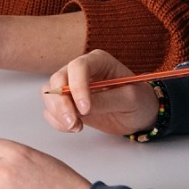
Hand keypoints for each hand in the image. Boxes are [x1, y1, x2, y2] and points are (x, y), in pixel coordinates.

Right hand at [42, 51, 158, 136]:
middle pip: (57, 79)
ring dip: (58, 113)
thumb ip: (106, 100)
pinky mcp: (67, 103)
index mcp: (98, 61)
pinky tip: (74, 127)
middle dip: (61, 103)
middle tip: (73, 122)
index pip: (79, 66)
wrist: (138, 115)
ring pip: (49, 94)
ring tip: (77, 127)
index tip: (85, 109)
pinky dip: (57, 121)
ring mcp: (71, 86)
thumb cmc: (139, 101)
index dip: (78, 86)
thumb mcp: (130, 99)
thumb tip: (81, 107)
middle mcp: (80, 70)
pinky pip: (50, 109)